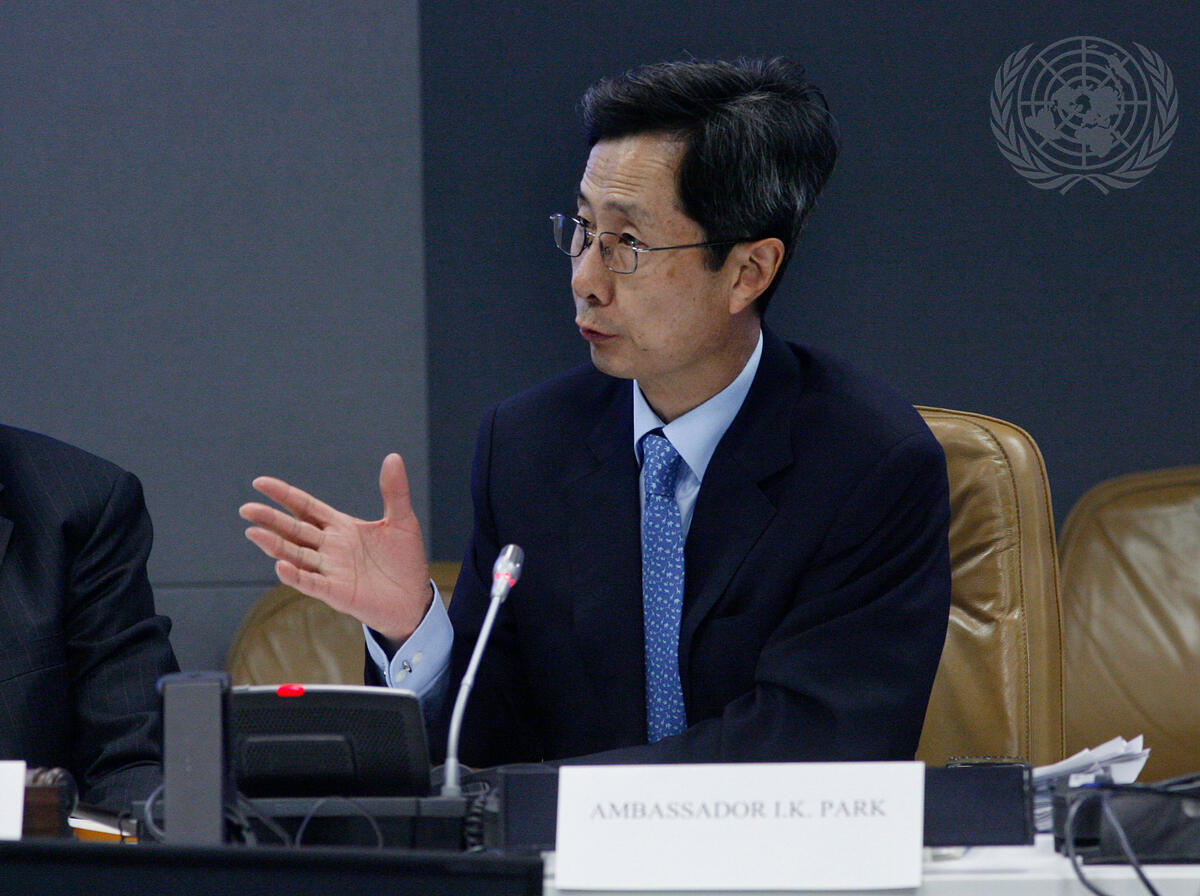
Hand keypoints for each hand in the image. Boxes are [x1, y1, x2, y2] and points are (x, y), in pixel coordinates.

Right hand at [238, 453, 431, 641]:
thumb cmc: (404, 560)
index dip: (284, 495)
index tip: (260, 483)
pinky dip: (296, 576)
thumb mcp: (402, 521)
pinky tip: (281, 566)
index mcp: (341, 527)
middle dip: (270, 519)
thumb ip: (395, 492)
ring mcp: (331, 570)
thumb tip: (393, 457)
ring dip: (275, 545)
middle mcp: (330, 547)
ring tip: (253, 533)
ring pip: (296, 554)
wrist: (414, 598)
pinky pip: (312, 583)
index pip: (306, 507)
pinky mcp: (337, 592)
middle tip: (246, 508)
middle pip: (294, 529)